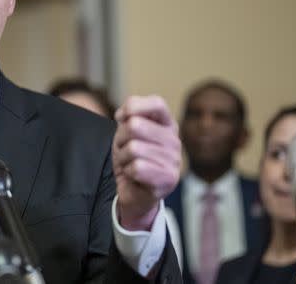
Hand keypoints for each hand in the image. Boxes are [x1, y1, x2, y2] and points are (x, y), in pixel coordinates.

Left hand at [112, 95, 180, 230]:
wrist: (134, 192)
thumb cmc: (132, 158)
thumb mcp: (127, 132)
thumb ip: (128, 116)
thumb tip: (123, 115)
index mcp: (167, 125)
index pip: (157, 103)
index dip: (134, 107)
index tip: (122, 119)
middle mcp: (174, 140)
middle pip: (135, 125)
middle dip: (121, 139)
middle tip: (125, 150)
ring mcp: (174, 160)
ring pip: (134, 148)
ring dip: (123, 158)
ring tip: (130, 164)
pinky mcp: (169, 179)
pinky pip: (137, 167)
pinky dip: (128, 172)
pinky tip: (135, 176)